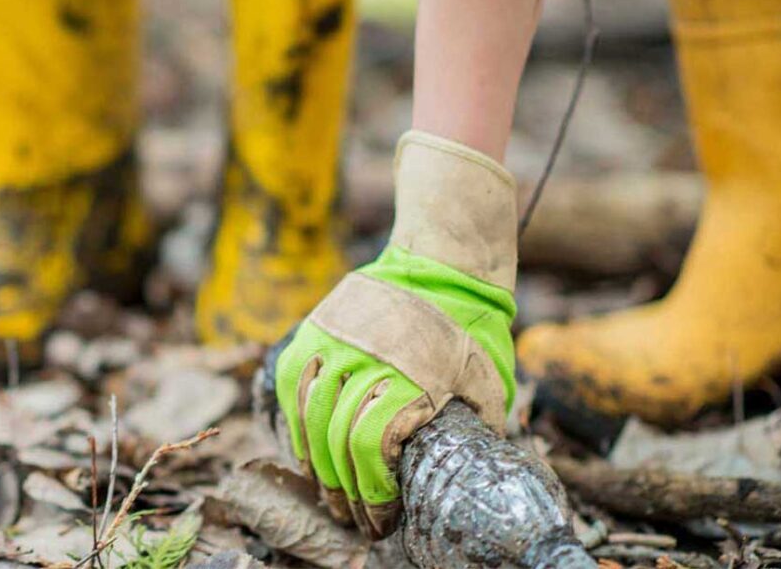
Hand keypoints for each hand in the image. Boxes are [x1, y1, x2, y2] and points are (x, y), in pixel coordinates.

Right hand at [272, 130, 518, 539]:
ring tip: (324, 492)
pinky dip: (294, 419)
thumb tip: (475, 468)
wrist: (442, 263)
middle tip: (350, 517)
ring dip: (313, 462)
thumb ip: (478, 424)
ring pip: (309, 413)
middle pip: (337, 437)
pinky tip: (304, 449)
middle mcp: (368, 358)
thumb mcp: (487, 379)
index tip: (378, 518)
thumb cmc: (471, 328)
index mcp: (412, 376)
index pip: (373, 447)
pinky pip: (293, 382)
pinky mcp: (317, 328)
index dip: (370, 491)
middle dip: (342, 489)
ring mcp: (335, 340)